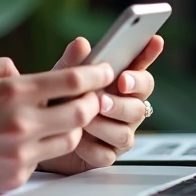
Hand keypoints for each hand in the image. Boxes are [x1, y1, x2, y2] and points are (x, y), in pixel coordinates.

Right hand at [0, 56, 114, 194]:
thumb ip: (2, 65)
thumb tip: (24, 71)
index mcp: (12, 92)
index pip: (70, 80)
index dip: (94, 73)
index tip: (104, 70)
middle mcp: (21, 123)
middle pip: (81, 112)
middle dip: (92, 103)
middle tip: (90, 98)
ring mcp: (20, 153)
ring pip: (69, 140)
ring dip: (70, 128)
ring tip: (59, 120)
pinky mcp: (15, 175)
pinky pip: (43, 160)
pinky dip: (42, 149)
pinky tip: (27, 142)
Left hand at [36, 34, 162, 175]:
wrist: (41, 135)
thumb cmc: (57, 101)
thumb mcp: (61, 77)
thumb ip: (73, 63)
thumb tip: (81, 43)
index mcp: (119, 83)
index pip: (140, 68)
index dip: (149, 54)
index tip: (154, 40)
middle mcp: (125, 107)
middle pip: (139, 105)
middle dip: (123, 101)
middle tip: (103, 99)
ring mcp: (119, 132)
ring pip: (125, 132)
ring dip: (105, 125)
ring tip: (87, 119)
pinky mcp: (107, 155)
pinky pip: (107, 153)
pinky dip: (91, 146)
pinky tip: (78, 140)